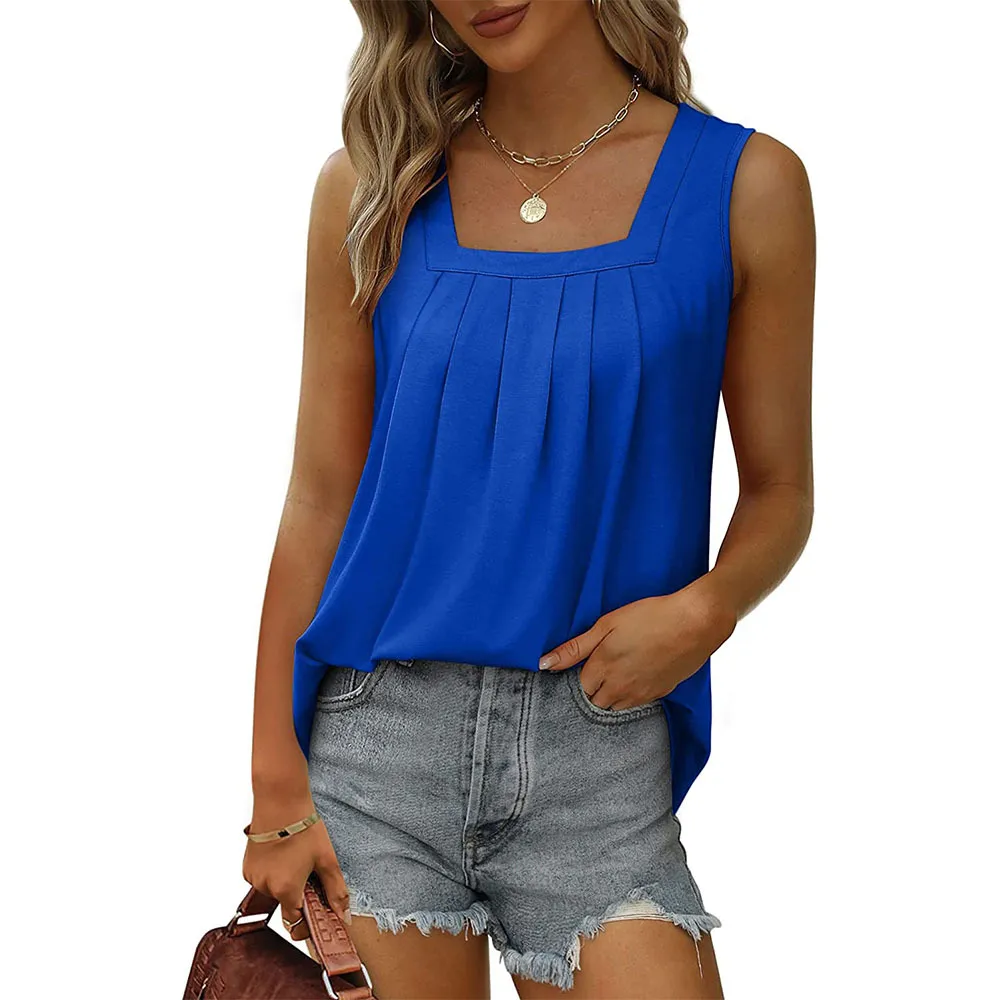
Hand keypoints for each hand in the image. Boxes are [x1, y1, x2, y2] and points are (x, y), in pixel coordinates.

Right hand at [242, 791, 352, 950]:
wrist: (280, 803)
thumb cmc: (304, 828)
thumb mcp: (327, 859)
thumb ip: (336, 891)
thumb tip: (343, 915)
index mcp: (286, 890)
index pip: (294, 922)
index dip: (306, 919)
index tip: (315, 911)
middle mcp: (265, 887)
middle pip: (284, 903)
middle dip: (297, 893)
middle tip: (309, 872)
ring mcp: (253, 877)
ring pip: (272, 890)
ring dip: (284, 882)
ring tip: (295, 858)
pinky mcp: (246, 866)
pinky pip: (262, 878)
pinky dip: (272, 872)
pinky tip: (283, 854)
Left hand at [537, 583, 736, 708]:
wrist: (696, 622)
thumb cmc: (651, 616)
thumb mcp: (607, 624)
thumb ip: (574, 648)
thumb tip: (544, 665)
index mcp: (602, 668)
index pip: (578, 687)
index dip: (579, 674)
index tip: (584, 662)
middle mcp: (619, 688)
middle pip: (595, 700)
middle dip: (593, 687)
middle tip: (602, 664)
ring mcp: (641, 694)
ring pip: (615, 706)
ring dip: (611, 693)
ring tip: (619, 668)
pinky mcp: (660, 693)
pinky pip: (636, 704)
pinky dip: (631, 694)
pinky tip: (638, 672)